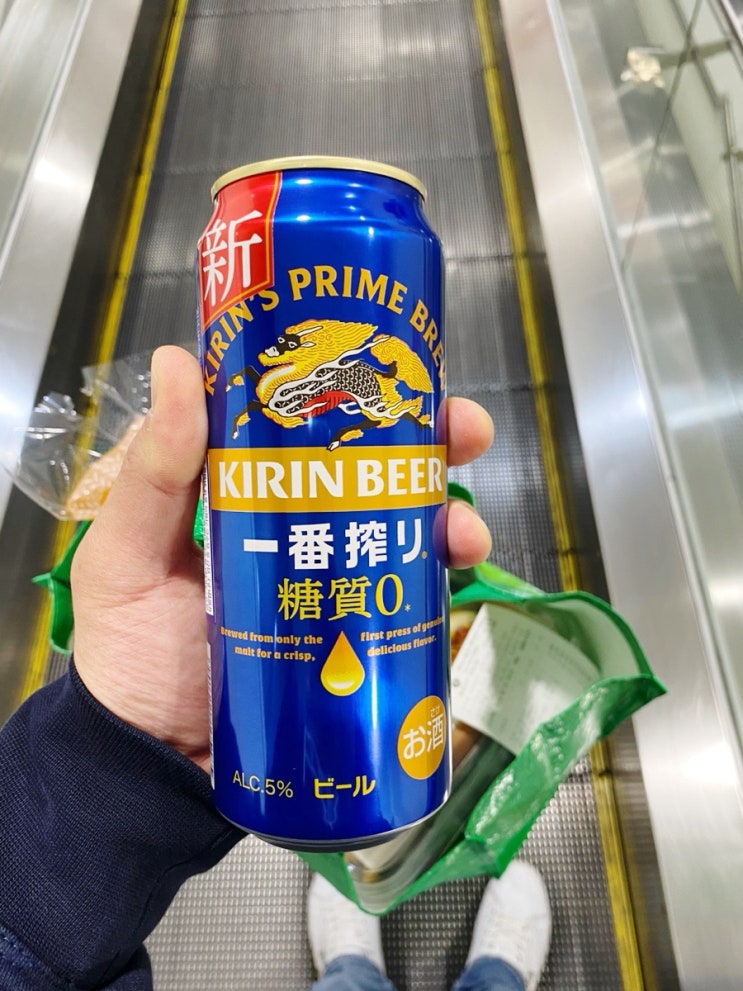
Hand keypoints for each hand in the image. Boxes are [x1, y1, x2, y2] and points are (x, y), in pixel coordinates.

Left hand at [71, 346, 492, 771]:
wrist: (156, 765)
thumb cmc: (130, 651)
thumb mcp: (126, 554)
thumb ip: (153, 472)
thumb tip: (179, 362)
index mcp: (247, 494)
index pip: (309, 425)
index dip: (358, 389)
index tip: (398, 365)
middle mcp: (300, 528)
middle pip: (375, 470)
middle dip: (431, 442)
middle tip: (465, 430)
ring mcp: (334, 582)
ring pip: (408, 529)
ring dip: (451, 513)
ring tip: (463, 527)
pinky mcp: (357, 638)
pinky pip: (411, 599)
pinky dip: (445, 580)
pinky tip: (458, 573)